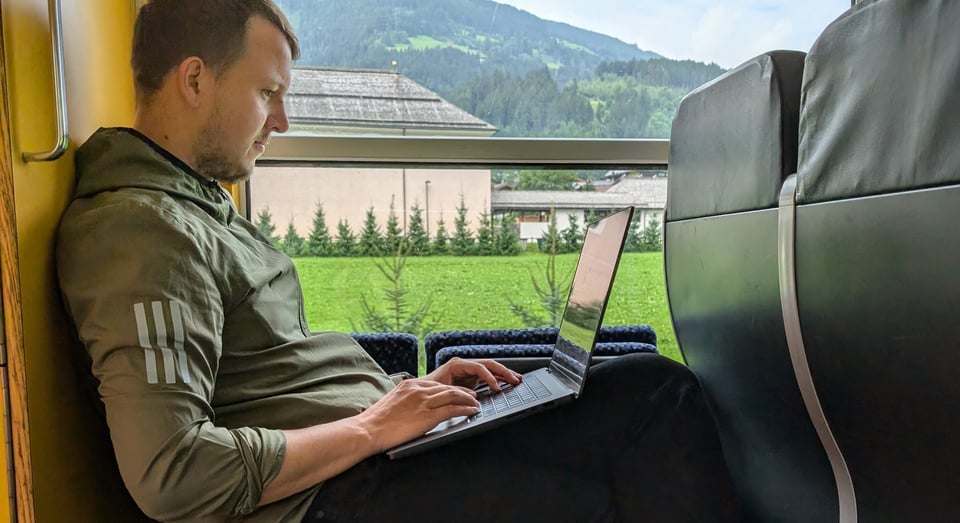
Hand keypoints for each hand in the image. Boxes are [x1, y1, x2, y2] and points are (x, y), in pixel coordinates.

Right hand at [356, 378, 479, 451]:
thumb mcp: (392, 403)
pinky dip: (465, 409)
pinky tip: (472, 411)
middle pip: (447, 387)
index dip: (450, 388)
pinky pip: (452, 409)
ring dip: (468, 399)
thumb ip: (406, 401)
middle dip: (463, 391)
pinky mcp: (427, 415)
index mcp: (409, 385)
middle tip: (473, 395)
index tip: (458, 392)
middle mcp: (418, 389)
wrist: (368, 430)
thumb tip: (414, 407)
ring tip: (476, 403)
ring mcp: (423, 401)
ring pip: (453, 395)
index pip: (436, 384)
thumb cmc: (375, 422)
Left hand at [425, 357, 521, 390]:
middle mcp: (464, 365)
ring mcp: (468, 372)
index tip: (497, 387)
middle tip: (515, 380)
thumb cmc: (427, 393)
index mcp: (456, 365)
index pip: (478, 367)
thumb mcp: (441, 392)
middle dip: (503, 371)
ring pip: (490, 369)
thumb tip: (472, 396)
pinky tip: (507, 382)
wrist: (418, 397)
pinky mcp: (470, 379)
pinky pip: (487, 376)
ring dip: (504, 373)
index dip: (489, 376)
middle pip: (488, 364)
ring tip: (516, 379)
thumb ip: (456, 392)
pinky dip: (498, 379)